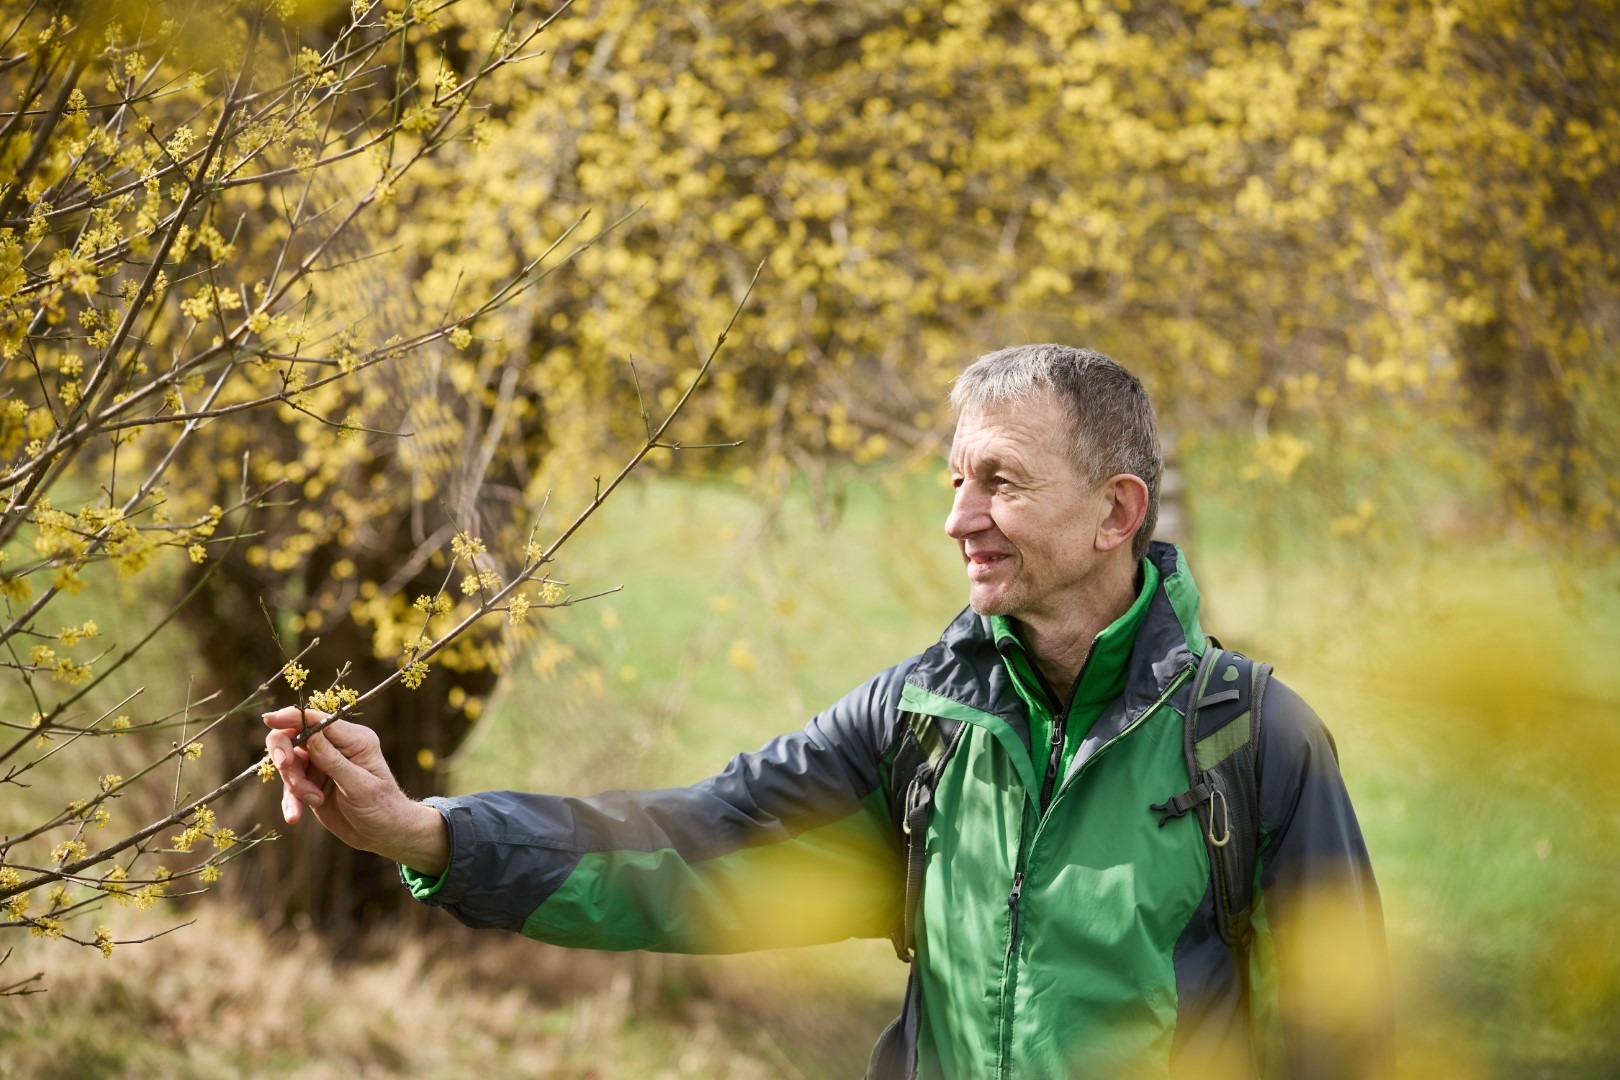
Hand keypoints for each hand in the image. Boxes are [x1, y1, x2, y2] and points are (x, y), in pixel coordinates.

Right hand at [262, 706, 448, 875]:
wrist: (385, 834)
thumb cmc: (382, 807)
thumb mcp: (359, 785)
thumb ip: (333, 760)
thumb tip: (309, 734)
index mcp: (354, 739)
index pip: (318, 720)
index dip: (292, 717)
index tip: (270, 720)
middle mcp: (335, 747)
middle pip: (294, 737)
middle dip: (285, 753)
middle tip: (284, 767)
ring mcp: (321, 765)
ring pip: (289, 764)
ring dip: (295, 785)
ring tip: (315, 801)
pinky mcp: (311, 783)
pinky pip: (290, 786)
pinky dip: (290, 800)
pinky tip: (294, 817)